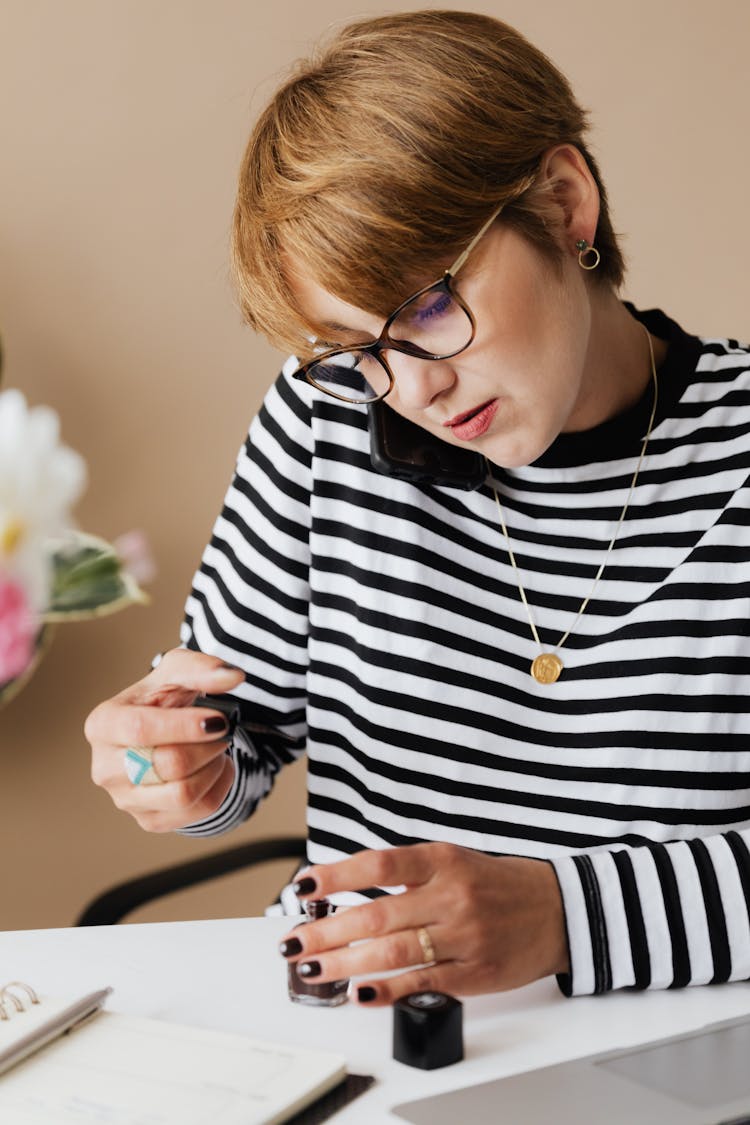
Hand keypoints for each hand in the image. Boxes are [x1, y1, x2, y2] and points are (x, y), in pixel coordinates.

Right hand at [84, 648, 244, 831]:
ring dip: (213, 767)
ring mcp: (125, 799)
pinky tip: (215, 766)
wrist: (162, 730)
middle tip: (224, 729)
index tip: (219, 720)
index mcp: (103, 725)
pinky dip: (219, 786)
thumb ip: (203, 669)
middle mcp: (105, 767)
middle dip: (207, 746)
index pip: (140, 730)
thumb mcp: (178, 671)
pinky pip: (197, 812)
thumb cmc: (163, 698)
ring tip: (217, 747)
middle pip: (167, 765)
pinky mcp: (149, 820)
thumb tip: (233, 677)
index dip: (184, 727)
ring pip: (183, 794)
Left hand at [279, 843, 568, 1004]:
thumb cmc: (495, 884)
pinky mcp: (475, 973)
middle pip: (378, 915)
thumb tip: (343, 890)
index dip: (339, 875)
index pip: (381, 864)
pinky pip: (423, 984)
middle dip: (327, 931)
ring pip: (393, 953)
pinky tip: (358, 994)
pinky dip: (387, 991)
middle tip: (292, 942)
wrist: (557, 909)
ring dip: (345, 964)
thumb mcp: (452, 861)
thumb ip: (405, 874)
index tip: (305, 885)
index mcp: (443, 861)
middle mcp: (451, 896)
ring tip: (312, 969)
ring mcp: (463, 937)